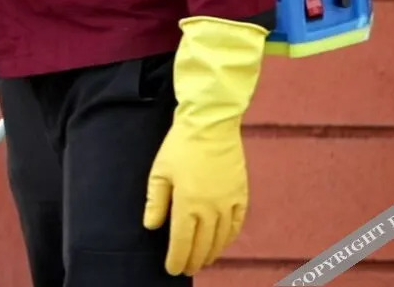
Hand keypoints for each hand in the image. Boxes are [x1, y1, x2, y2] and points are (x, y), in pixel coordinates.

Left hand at [141, 15, 268, 275]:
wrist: (210, 124)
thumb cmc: (179, 146)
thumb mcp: (159, 173)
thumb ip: (156, 202)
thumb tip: (152, 226)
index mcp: (189, 204)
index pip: (182, 242)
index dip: (177, 258)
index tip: (172, 269)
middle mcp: (212, 208)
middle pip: (203, 245)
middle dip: (193, 260)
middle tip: (185, 269)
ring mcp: (229, 202)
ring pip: (222, 239)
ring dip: (212, 253)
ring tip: (203, 261)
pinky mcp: (241, 194)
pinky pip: (237, 224)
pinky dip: (229, 237)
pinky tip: (222, 242)